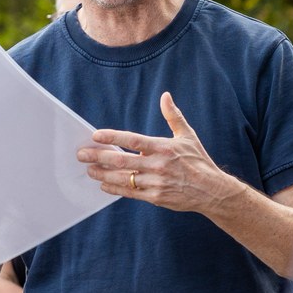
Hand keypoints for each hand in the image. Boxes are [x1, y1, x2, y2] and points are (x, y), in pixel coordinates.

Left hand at [80, 93, 239, 213]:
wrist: (211, 190)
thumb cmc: (199, 161)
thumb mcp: (188, 136)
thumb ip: (173, 116)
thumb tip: (166, 96)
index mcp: (164, 148)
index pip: (133, 140)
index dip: (113, 137)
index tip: (95, 135)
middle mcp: (158, 165)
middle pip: (121, 160)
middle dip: (98, 157)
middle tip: (82, 154)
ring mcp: (155, 182)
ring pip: (122, 178)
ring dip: (103, 174)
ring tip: (89, 170)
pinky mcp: (155, 197)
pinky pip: (130, 193)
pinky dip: (115, 189)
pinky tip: (104, 185)